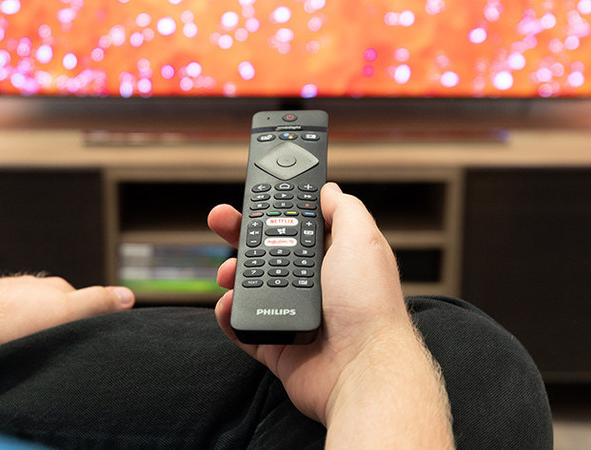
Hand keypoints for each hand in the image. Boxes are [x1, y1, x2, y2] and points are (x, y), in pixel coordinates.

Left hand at [0, 275, 134, 385]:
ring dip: (30, 327)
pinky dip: (7, 330)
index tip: (84, 339)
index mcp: (56, 286)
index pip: (82, 302)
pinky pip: (4, 319)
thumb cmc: (11, 320)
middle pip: (54, 306)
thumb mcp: (65, 313)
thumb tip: (130, 295)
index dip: (87, 321)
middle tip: (54, 346)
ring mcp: (6, 292)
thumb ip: (97, 303)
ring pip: (27, 312)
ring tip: (26, 346)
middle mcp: (32, 285)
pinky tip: (2, 342)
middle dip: (57, 324)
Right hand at [208, 183, 453, 446]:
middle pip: (268, 252)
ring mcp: (293, 316)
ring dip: (234, 274)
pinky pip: (243, 326)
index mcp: (334, 258)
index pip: (298, 226)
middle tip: (221, 220)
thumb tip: (329, 190)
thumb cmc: (369, 306)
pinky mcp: (277, 345)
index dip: (275, 209)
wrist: (362, 369)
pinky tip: (229, 304)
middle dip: (242, 234)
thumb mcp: (362, 240)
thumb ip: (345, 209)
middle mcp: (315, 286)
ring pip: (251, 287)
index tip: (253, 196)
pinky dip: (230, 315)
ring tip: (229, 272)